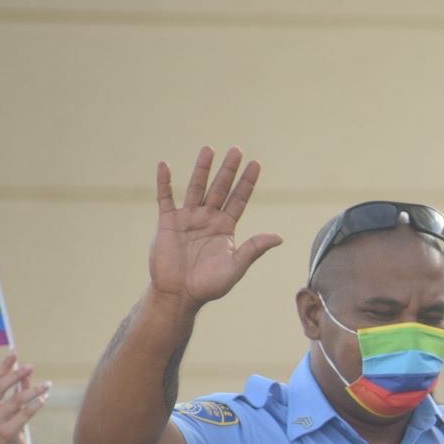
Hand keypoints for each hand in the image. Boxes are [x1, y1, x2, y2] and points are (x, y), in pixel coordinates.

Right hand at [0, 352, 47, 443]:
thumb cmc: (8, 424)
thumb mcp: (10, 407)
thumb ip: (17, 389)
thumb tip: (27, 370)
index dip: (4, 366)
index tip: (15, 352)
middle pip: (0, 388)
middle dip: (15, 375)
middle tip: (30, 366)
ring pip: (16, 401)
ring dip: (33, 390)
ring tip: (47, 384)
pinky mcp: (6, 432)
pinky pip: (24, 415)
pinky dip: (36, 405)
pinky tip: (45, 399)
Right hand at [150, 146, 282, 310]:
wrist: (180, 295)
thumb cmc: (209, 285)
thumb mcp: (236, 266)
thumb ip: (254, 249)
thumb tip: (279, 237)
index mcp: (225, 228)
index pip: (239, 199)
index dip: (247, 182)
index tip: (256, 163)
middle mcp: (208, 219)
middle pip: (220, 188)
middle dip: (228, 170)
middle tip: (237, 150)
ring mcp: (188, 218)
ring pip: (196, 188)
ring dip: (202, 169)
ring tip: (209, 149)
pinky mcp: (168, 222)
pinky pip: (165, 198)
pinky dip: (164, 183)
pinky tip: (165, 166)